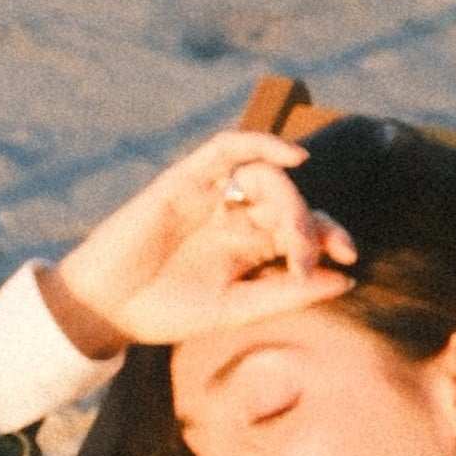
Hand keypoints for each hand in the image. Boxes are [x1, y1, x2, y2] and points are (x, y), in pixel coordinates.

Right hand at [46, 128, 357, 352]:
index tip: (350, 258)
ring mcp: (212, 194)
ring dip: (289, 198)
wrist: (105, 306)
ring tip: (293, 229)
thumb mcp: (234, 308)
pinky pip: (229, 148)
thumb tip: (347, 281)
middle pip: (289, 202)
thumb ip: (286, 293)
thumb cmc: (165, 311)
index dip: (329, 237)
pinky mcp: (187, 178)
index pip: (301, 230)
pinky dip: (262, 144)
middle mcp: (235, 216)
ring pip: (267, 177)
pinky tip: (293, 158)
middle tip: (307, 256)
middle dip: (308, 225)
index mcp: (248, 248)